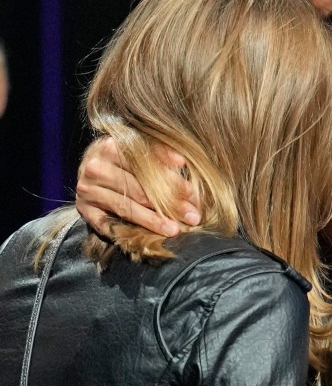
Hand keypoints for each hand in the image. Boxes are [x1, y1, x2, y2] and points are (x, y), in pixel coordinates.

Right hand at [75, 137, 200, 236]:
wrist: (89, 168)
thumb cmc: (122, 159)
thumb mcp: (137, 149)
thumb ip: (159, 153)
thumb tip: (182, 161)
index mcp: (110, 146)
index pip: (144, 166)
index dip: (171, 179)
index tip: (192, 192)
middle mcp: (96, 167)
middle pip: (138, 189)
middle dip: (169, 204)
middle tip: (191, 216)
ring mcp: (88, 190)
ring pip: (126, 208)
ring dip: (153, 221)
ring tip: (175, 229)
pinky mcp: (84, 210)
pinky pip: (107, 225)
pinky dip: (127, 233)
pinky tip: (146, 239)